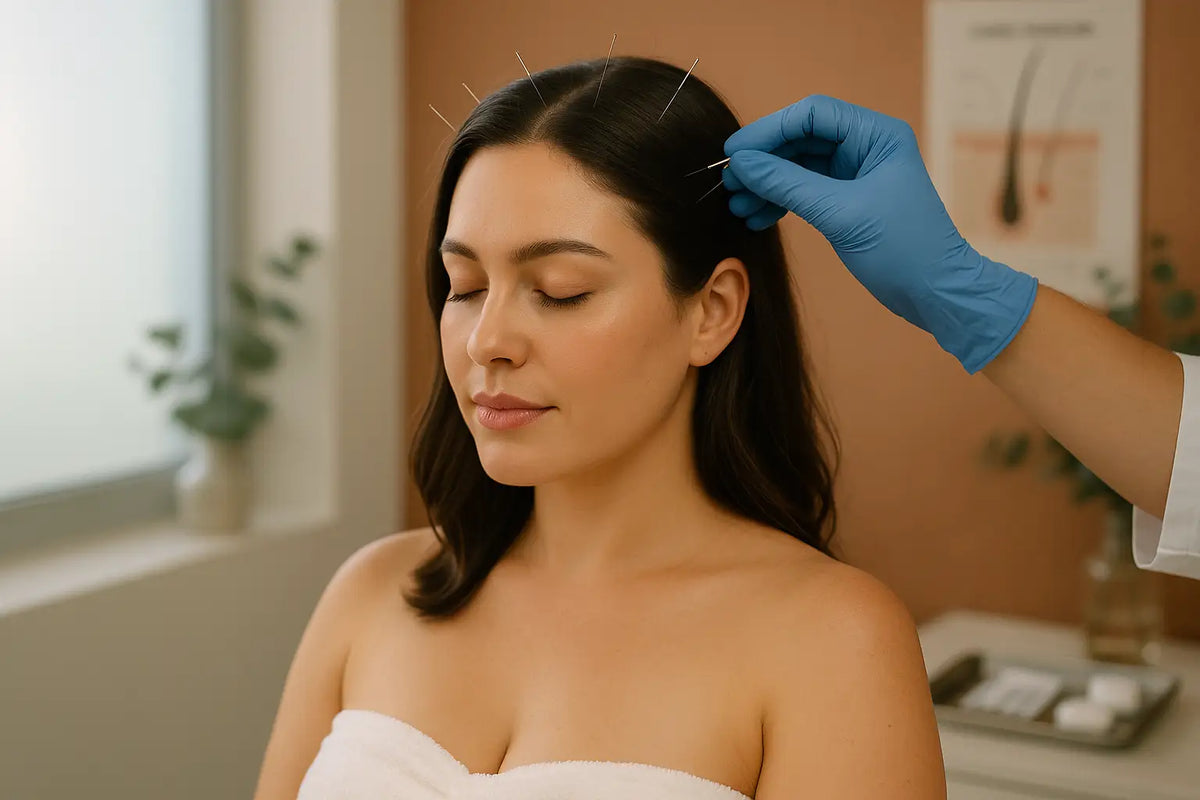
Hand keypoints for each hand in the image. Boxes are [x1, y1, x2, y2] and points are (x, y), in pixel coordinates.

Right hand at [722, 94, 1037, 373]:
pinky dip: (779, 201)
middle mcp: (866, 147)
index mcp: (876, 135)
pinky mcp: (847, 201)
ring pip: (798, 166)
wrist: (936, 293)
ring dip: (766, 184)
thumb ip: (788, 185)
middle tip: (730, 183)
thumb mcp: (841, 214)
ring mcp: (855, 174)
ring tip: (738, 206)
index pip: (811, 115)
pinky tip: (756, 217)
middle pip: (800, 138)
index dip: (769, 130)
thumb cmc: (904, 249)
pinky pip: (804, 190)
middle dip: (763, 160)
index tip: (735, 153)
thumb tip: (742, 163)